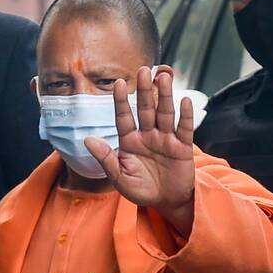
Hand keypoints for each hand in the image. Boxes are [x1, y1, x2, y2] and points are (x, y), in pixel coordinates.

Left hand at [84, 66, 194, 212]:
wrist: (166, 202)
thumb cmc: (141, 190)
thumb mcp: (119, 178)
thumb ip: (105, 158)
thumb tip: (87, 139)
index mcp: (130, 142)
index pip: (124, 117)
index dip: (120, 101)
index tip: (117, 83)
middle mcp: (147, 136)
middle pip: (145, 109)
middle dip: (144, 90)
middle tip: (143, 70)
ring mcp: (166, 139)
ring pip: (165, 114)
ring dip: (164, 96)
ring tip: (164, 77)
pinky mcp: (183, 147)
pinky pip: (184, 129)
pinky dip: (185, 116)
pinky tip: (184, 100)